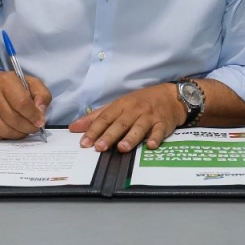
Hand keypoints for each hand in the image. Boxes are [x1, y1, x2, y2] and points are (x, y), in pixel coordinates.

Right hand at [0, 71, 51, 139]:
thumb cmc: (11, 85)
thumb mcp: (31, 82)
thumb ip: (41, 95)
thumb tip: (41, 112)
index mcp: (6, 81)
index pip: (21, 103)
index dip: (33, 115)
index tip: (40, 122)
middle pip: (14, 119)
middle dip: (28, 127)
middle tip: (34, 128)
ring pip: (5, 130)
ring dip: (19, 134)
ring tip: (25, 129)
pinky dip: (8, 136)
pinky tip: (13, 130)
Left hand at [68, 83, 184, 152]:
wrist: (170, 96)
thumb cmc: (140, 102)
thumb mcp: (118, 105)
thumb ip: (96, 117)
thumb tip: (75, 127)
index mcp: (121, 105)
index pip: (105, 118)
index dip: (94, 130)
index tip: (84, 142)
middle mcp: (134, 110)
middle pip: (120, 124)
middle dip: (109, 136)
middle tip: (99, 147)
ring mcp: (149, 117)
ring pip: (139, 127)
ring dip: (130, 138)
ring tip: (122, 148)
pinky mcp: (163, 123)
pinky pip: (159, 131)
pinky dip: (155, 138)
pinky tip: (150, 145)